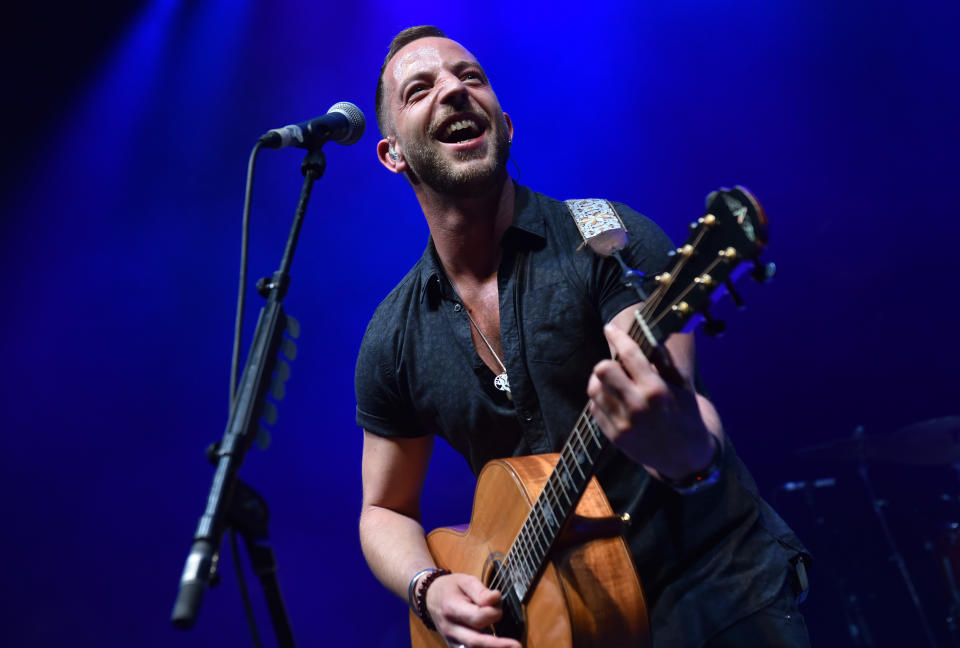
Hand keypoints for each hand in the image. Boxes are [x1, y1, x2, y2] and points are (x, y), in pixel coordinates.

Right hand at [425, 572, 520, 647]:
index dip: (492, 613)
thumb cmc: (450, 588)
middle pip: (475, 641)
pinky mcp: (455, 645)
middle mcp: (450, 628)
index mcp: (452, 608)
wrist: (430, 598)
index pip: (476, 617)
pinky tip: (499, 647)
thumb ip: (481, 591)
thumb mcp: (465, 581)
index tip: (498, 602)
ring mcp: (452, 639)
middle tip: (517, 646)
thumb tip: (496, 599)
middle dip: (497, 645)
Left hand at [587, 324, 715, 478]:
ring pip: (594, 389)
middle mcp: (637, 407)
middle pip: (602, 370)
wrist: (685, 458)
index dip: (617, 336)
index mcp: (656, 390)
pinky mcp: (614, 437)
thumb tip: (651, 335)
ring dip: (602, 382)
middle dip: (608, 363)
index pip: (629, 355)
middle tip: (617, 366)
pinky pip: (594, 409)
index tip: (610, 328)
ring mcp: (623, 424)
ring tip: (615, 384)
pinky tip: (614, 400)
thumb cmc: (686, 416)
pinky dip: (601, 400)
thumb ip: (665, 362)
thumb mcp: (682, 388)